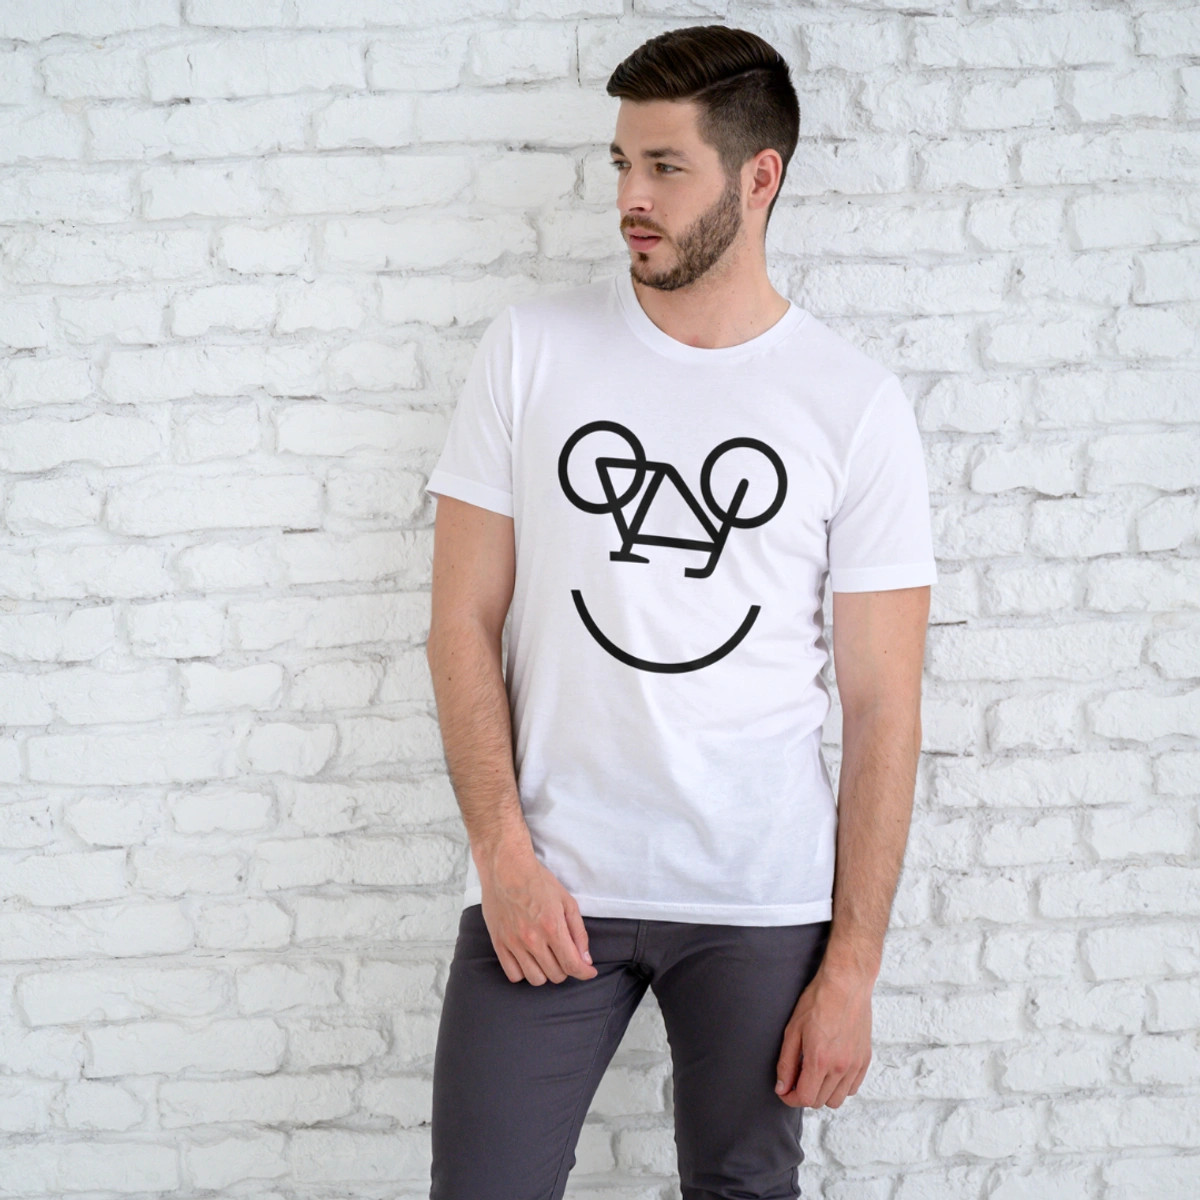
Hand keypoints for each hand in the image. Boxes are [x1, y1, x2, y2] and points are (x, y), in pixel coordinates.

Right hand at [477, 843, 598, 985]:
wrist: (506, 868)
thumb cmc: (538, 881)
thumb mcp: (567, 901)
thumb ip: (578, 932)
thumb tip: (585, 959)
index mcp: (552, 927)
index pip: (572, 965)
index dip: (584, 973)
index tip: (588, 971)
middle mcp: (532, 939)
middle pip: (555, 975)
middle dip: (566, 969)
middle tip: (565, 956)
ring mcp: (513, 943)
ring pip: (536, 979)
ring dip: (546, 973)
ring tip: (547, 958)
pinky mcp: (499, 943)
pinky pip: (513, 974)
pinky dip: (524, 972)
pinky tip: (529, 960)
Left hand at [774, 962, 872, 1108]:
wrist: (846, 984)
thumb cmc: (818, 1001)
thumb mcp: (793, 1030)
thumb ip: (786, 1063)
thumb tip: (782, 1088)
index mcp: (820, 1060)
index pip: (805, 1098)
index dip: (790, 1098)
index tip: (784, 1091)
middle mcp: (841, 1067)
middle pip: (820, 1101)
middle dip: (804, 1094)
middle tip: (796, 1077)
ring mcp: (855, 1065)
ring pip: (838, 1099)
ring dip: (823, 1093)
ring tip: (814, 1074)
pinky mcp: (865, 1060)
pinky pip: (852, 1088)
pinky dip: (840, 1086)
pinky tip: (831, 1070)